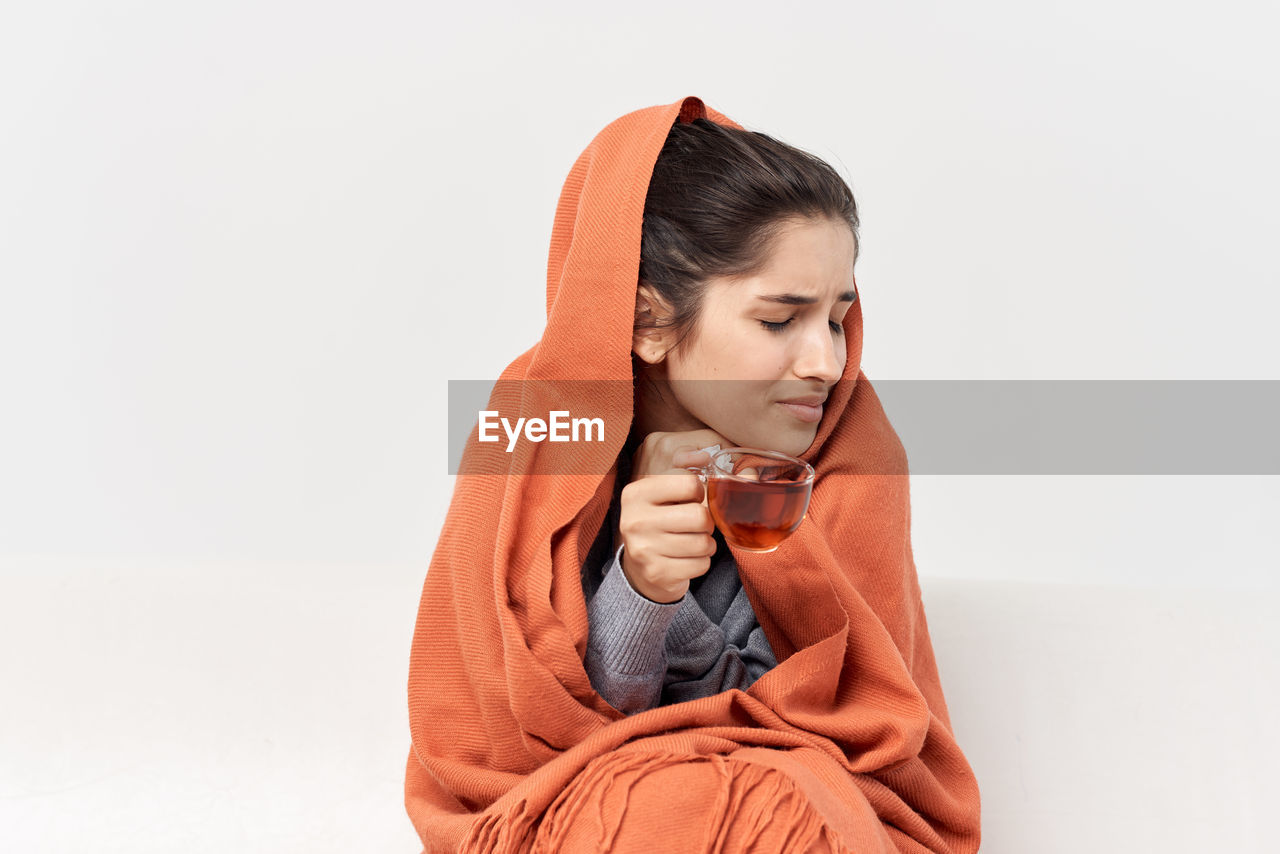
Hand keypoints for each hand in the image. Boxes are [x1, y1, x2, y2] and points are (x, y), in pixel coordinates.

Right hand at [617, 429, 729, 602]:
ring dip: (706, 543)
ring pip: (703, 543)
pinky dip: (702, 562)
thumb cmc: (660, 521)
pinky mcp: (657, 573)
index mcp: (636, 493)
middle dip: (706, 521)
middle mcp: (634, 520)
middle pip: (699, 515)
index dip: (699, 491)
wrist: (639, 568)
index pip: (688, 483)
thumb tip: (704, 455)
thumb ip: (684, 467)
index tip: (690, 499)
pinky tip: (688, 559)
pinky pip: (701, 565)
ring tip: (693, 542)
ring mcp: (644, 549)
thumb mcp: (662, 491)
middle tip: (697, 524)